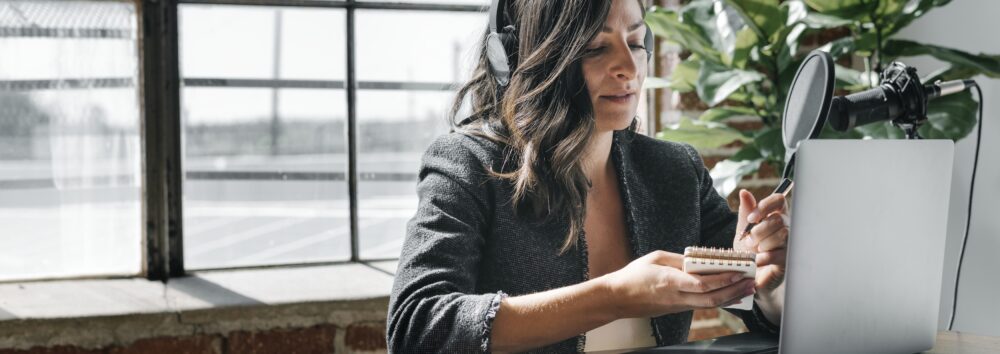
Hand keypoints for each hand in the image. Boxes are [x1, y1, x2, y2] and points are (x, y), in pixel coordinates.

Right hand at [602, 250, 755, 317]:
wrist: (618, 298)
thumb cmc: (633, 275)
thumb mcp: (654, 258)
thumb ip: (678, 260)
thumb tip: (698, 260)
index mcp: (670, 282)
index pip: (702, 284)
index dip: (723, 280)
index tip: (738, 272)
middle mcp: (676, 297)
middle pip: (711, 299)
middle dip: (734, 291)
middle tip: (750, 283)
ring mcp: (678, 306)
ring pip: (710, 305)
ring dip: (730, 297)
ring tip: (746, 289)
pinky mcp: (677, 309)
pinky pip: (702, 305)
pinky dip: (719, 300)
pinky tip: (729, 295)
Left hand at [734, 189, 788, 294]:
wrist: (749, 273)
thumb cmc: (749, 250)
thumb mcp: (743, 229)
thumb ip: (745, 212)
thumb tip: (744, 192)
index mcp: (775, 216)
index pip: (779, 200)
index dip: (766, 206)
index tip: (751, 218)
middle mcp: (786, 227)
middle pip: (779, 219)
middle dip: (760, 230)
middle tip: (748, 240)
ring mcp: (789, 244)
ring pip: (782, 234)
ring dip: (763, 242)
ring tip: (754, 251)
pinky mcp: (788, 260)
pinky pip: (780, 254)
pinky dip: (765, 257)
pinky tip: (757, 260)